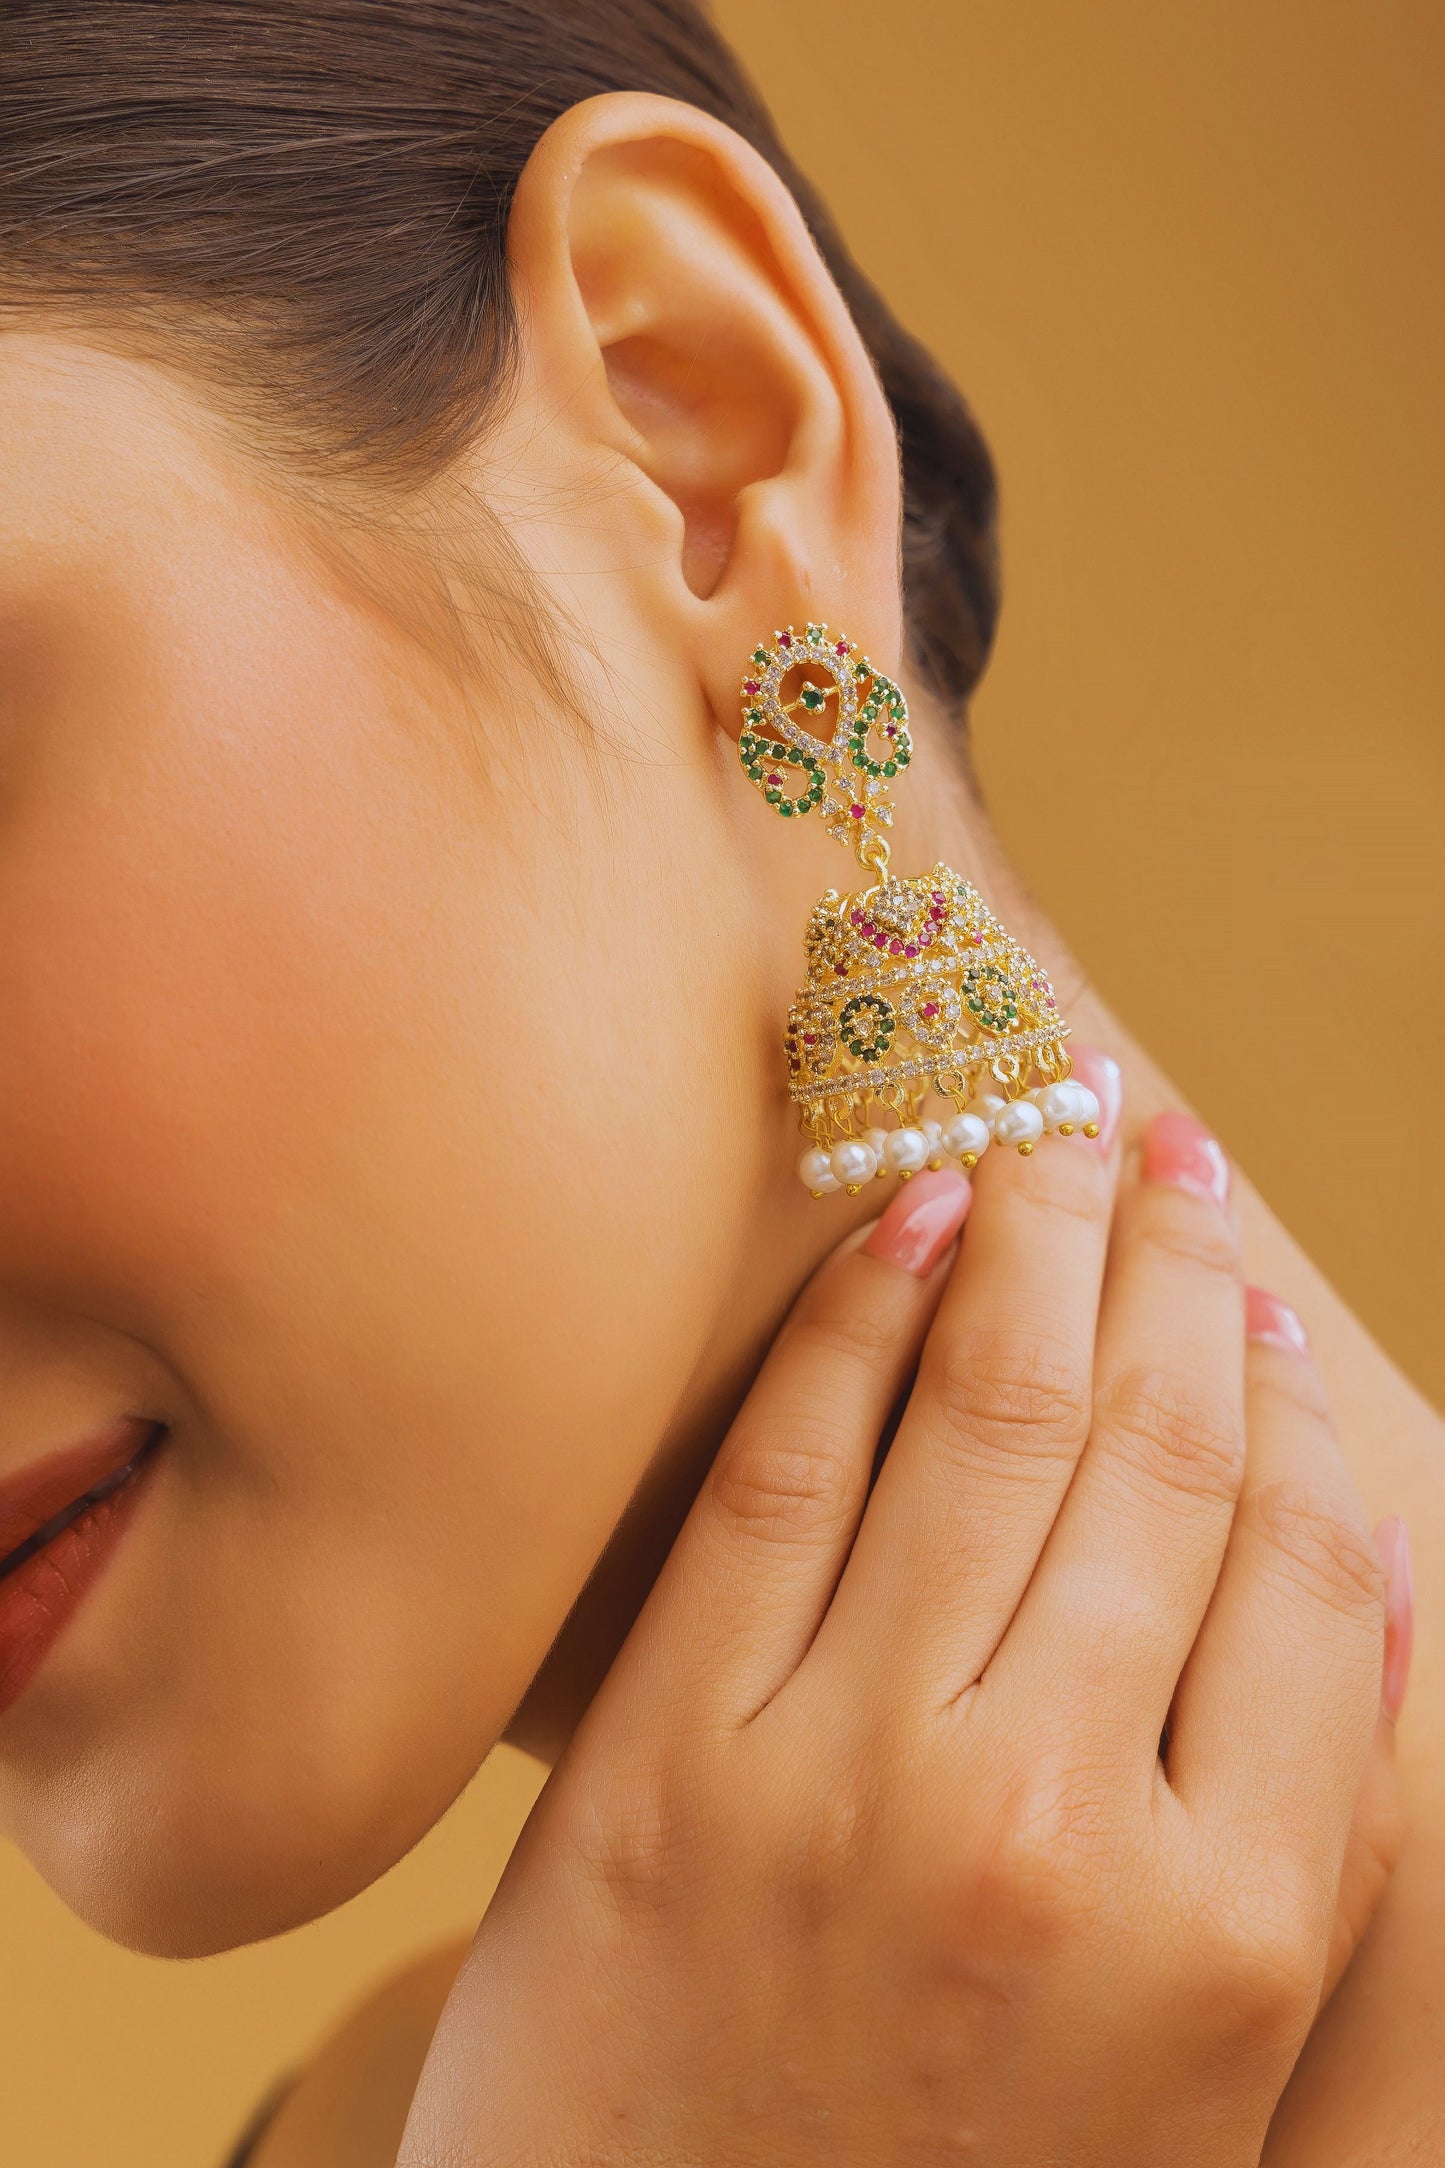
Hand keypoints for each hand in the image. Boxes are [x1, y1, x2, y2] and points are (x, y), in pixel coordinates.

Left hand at [401, 1073, 1394, 2167]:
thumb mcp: (1211, 2094)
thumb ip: (1320, 1854)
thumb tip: (1369, 1591)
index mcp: (1228, 1930)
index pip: (1307, 1568)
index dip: (1287, 1396)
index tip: (1260, 1298)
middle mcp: (1051, 1827)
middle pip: (1153, 1458)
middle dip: (1169, 1264)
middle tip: (1168, 1145)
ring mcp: (842, 1779)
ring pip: (986, 1424)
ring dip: (1032, 1241)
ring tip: (1052, 1128)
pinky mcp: (662, 1760)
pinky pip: (785, 1474)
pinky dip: (856, 1323)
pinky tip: (904, 1220)